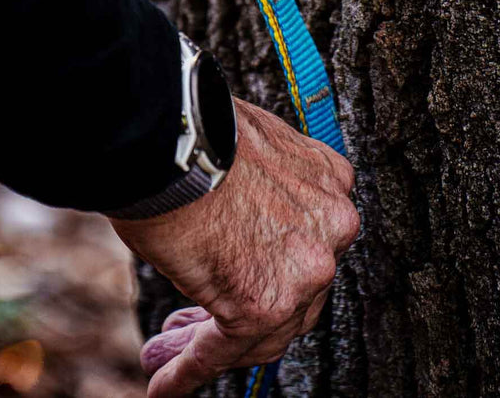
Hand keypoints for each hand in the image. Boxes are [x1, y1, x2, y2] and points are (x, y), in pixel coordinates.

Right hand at [112, 99, 358, 396]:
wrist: (172, 131)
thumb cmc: (196, 128)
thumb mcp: (251, 146)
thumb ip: (261, 186)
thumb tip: (234, 215)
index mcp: (330, 180)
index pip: (308, 243)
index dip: (271, 268)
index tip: (237, 280)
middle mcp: (332, 226)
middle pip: (297, 292)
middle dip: (246, 314)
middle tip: (199, 325)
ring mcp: (305, 269)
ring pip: (265, 329)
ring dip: (214, 347)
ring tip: (172, 359)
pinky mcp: (263, 303)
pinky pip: (224, 349)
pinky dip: (192, 370)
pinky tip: (167, 387)